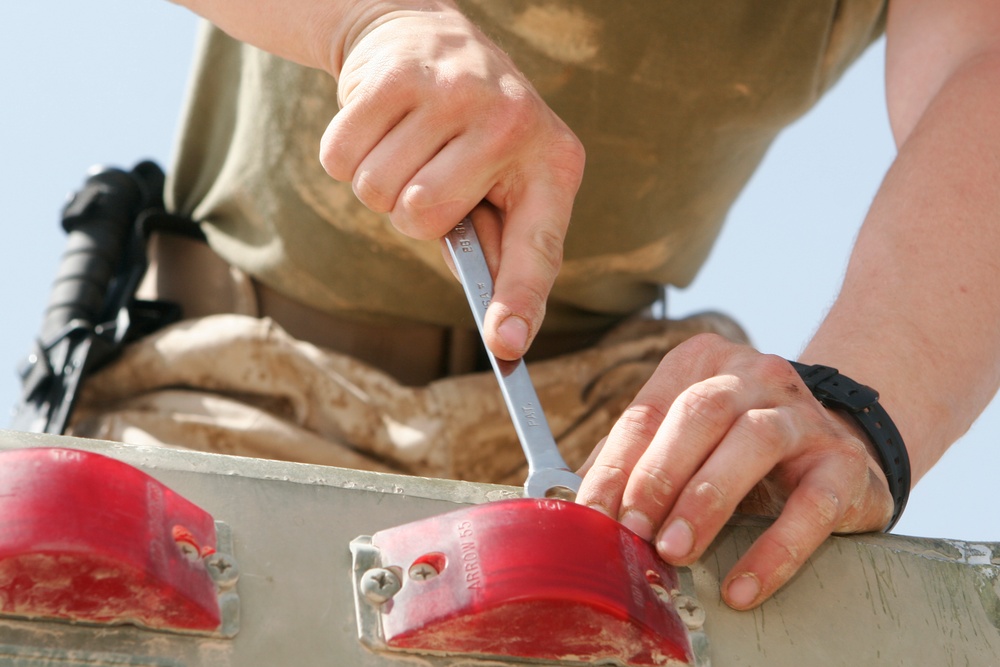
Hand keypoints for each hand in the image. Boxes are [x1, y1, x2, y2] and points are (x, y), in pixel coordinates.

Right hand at [320, 4, 584, 359]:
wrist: (423, 31)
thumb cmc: (467, 133)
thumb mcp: (499, 183)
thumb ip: (493, 248)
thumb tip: (501, 331)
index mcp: (553, 163)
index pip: (537, 246)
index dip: (518, 299)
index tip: (505, 345)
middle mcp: (512, 124)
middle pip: (423, 219)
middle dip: (410, 211)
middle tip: (427, 171)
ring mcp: (455, 92)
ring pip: (378, 191)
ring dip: (377, 182)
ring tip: (405, 142)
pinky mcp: (398, 73)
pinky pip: (340, 158)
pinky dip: (344, 154)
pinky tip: (376, 122)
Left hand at [576, 333, 893, 608]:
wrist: (837, 448)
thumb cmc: (739, 452)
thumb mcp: (685, 443)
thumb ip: (637, 465)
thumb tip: (577, 508)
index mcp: (701, 366)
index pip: (646, 413)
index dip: (615, 467)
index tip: (591, 515)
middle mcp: (754, 377)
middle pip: (700, 412)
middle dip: (658, 475)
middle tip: (633, 531)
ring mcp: (803, 415)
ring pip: (754, 441)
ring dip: (707, 499)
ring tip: (676, 550)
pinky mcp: (844, 463)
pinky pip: (811, 505)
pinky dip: (774, 549)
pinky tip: (743, 584)